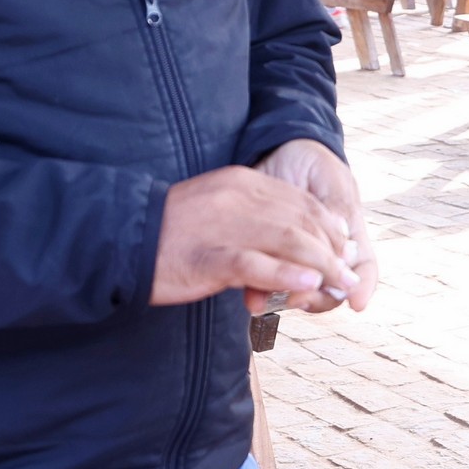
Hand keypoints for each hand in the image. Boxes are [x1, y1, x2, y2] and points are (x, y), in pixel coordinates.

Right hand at [151, 164, 355, 311]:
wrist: (120, 238)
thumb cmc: (169, 233)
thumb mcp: (216, 210)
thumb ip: (252, 218)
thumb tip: (290, 241)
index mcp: (241, 182)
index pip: (301, 201)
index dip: (329, 228)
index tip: (343, 251)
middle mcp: (238, 198)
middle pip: (302, 221)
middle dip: (332, 251)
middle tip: (348, 277)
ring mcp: (225, 225)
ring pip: (289, 240)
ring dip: (321, 265)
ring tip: (338, 285)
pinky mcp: (210, 255)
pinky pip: (256, 264)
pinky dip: (287, 275)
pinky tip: (308, 286)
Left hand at [254, 139, 376, 314]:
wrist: (272, 152)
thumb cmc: (310, 163)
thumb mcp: (330, 178)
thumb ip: (338, 209)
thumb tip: (345, 248)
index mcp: (348, 235)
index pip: (362, 269)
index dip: (363, 287)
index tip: (356, 303)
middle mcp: (324, 253)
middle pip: (331, 290)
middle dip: (317, 297)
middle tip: (299, 296)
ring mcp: (295, 258)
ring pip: (298, 292)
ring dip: (286, 298)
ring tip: (270, 299)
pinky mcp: (266, 257)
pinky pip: (266, 283)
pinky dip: (260, 292)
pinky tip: (252, 296)